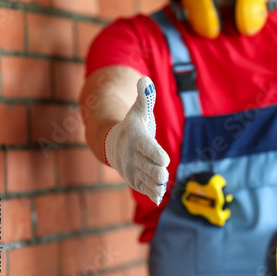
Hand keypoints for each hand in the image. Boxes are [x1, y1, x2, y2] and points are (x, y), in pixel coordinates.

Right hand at [104, 76, 169, 204]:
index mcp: (136, 139)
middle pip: (152, 169)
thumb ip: (145, 97)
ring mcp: (132, 170)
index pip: (148, 148)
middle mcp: (132, 156)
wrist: (112, 142)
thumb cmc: (132, 125)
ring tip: (161, 185)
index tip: (164, 159)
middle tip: (162, 171)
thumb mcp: (139, 110)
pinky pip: (145, 189)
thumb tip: (145, 79)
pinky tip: (158, 196)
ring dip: (157, 184)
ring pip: (149, 181)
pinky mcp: (135, 181)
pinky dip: (152, 193)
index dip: (158, 155)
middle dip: (159, 172)